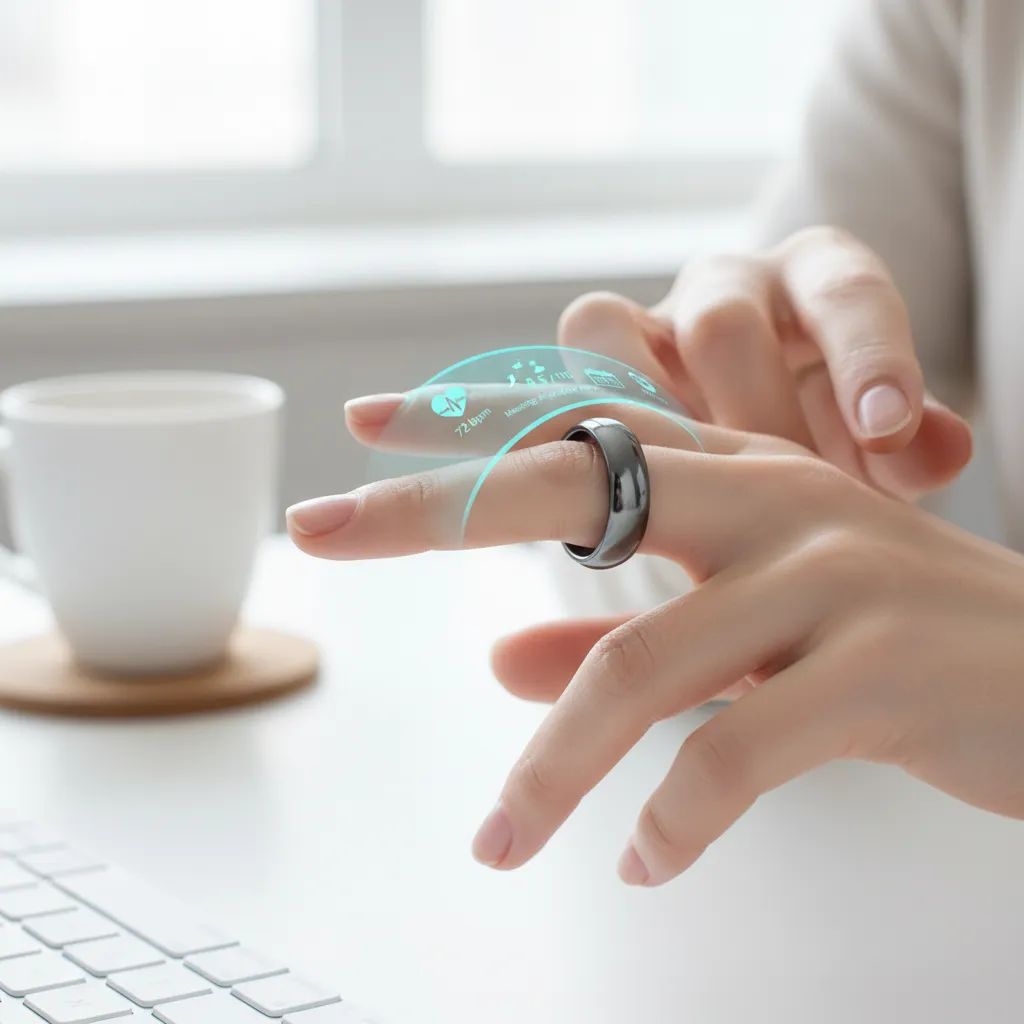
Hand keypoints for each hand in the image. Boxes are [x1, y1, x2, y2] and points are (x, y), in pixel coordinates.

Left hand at [288, 428, 1023, 887]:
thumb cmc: (888, 640)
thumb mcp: (747, 622)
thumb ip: (623, 630)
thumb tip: (500, 660)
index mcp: (738, 474)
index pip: (575, 424)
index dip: (463, 421)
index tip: (355, 431)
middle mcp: (771, 497)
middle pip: (573, 480)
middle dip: (436, 507)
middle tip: (317, 530)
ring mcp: (828, 575)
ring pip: (641, 662)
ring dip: (551, 766)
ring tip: (498, 843)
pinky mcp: (879, 671)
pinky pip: (736, 752)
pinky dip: (673, 817)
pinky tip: (640, 862)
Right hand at [555, 226, 971, 499]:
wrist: (757, 414)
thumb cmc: (827, 427)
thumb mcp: (883, 437)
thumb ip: (915, 445)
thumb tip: (932, 459)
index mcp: (821, 278)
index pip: (846, 294)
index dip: (865, 358)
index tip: (885, 431)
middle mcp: (732, 282)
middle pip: (722, 323)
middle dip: (744, 421)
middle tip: (772, 503)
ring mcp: (651, 314)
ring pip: (609, 331)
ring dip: (636, 426)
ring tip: (677, 502)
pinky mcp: (595, 351)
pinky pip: (559, 369)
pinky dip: (576, 422)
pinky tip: (608, 491)